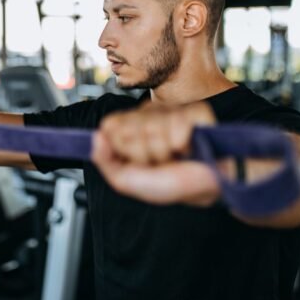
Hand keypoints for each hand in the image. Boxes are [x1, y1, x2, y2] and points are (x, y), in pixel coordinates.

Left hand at [91, 101, 220, 205]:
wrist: (202, 189)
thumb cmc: (167, 182)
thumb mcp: (126, 179)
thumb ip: (104, 161)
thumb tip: (96, 136)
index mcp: (130, 125)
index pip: (110, 126)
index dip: (123, 149)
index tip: (138, 161)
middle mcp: (148, 113)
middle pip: (131, 128)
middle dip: (144, 154)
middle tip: (158, 160)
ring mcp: (171, 110)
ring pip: (153, 127)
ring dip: (164, 151)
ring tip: (174, 156)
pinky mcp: (195, 110)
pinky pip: (177, 124)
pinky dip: (182, 144)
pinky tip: (187, 147)